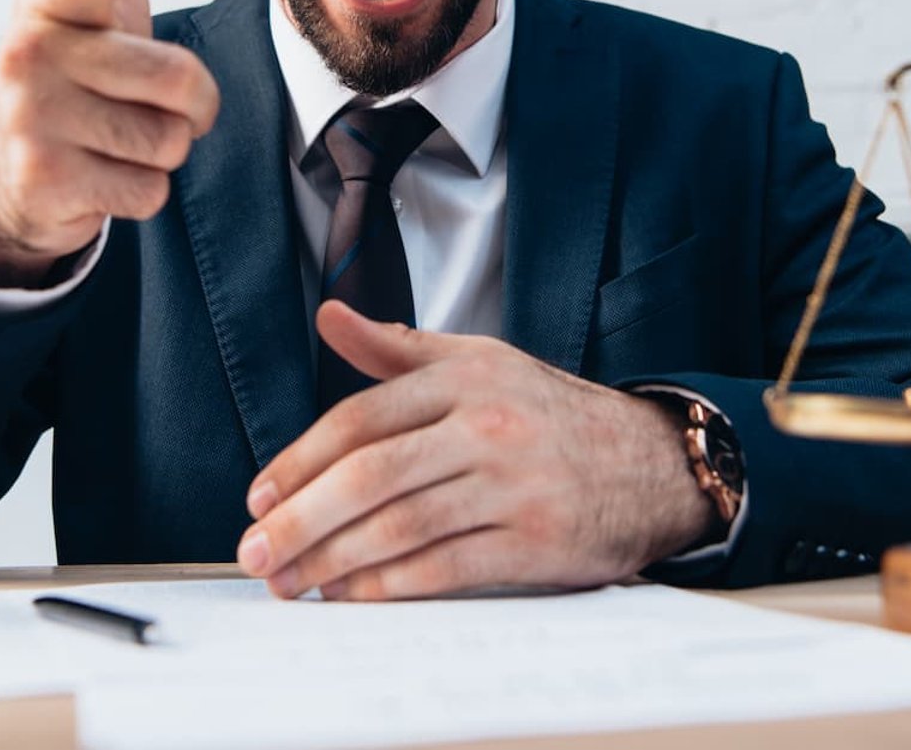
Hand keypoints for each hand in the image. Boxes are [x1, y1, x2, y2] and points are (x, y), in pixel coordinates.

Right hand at [0, 0, 220, 283]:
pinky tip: (99, 173)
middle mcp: (31, 49)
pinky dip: (140, 189)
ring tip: (115, 134)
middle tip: (139, 98)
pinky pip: (149, 187)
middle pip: (180, 79)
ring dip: (162, 146)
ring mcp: (31, 116)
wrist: (21, 168)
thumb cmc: (77, 59)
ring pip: (170, 138)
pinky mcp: (43, 179)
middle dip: (186, 102)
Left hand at [236, 301, 718, 600]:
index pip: (359, 419)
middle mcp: (487, 424)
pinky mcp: (535, 539)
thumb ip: (399, 348)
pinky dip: (390, 587)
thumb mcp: (479, 361)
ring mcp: (513, 483)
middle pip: (370, 476)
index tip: (258, 499)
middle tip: (257, 554)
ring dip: (333, 562)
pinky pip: (445, 567)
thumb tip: (330, 316)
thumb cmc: (551, 414)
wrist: (653, 462)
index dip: (299, 463)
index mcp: (464, 376)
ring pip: (401, 525)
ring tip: (293, 582)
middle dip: (301, 521)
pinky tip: (353, 595)